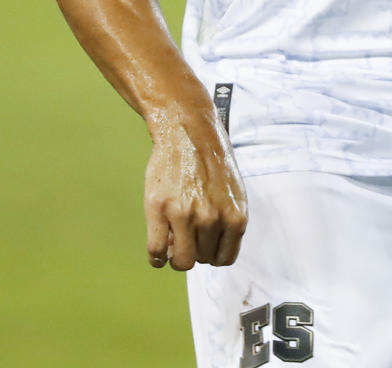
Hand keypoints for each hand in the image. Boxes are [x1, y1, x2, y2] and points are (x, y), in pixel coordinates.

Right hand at [143, 107, 248, 269]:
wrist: (188, 130)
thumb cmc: (211, 161)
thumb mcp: (233, 194)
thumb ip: (227, 224)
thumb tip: (205, 254)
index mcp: (236, 217)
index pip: (224, 259)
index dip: (211, 254)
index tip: (202, 245)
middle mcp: (213, 219)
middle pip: (201, 260)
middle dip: (193, 251)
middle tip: (185, 235)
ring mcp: (185, 215)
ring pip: (181, 261)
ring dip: (174, 256)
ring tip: (171, 241)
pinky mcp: (160, 208)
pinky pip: (156, 250)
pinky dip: (156, 258)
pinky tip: (157, 253)